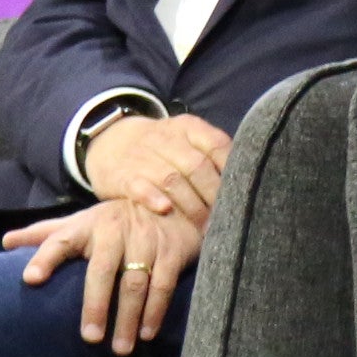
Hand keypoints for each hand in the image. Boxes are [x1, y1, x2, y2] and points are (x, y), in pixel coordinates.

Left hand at [3, 198, 210, 353]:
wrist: (168, 203)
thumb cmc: (114, 221)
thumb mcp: (80, 222)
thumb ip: (45, 234)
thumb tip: (5, 242)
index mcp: (86, 226)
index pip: (59, 241)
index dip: (44, 258)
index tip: (30, 279)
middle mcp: (114, 231)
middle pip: (101, 271)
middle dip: (96, 306)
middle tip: (90, 338)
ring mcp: (145, 240)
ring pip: (134, 283)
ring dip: (128, 318)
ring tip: (120, 348)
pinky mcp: (171, 250)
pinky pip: (162, 284)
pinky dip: (155, 311)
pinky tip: (146, 333)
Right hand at [82, 110, 232, 222]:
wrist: (109, 140)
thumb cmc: (160, 149)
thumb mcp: (185, 140)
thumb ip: (212, 156)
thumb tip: (247, 182)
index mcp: (188, 128)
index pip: (217, 144)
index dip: (231, 171)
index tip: (242, 193)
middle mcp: (166, 138)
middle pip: (197, 166)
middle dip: (213, 196)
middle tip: (225, 221)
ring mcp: (142, 156)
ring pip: (172, 179)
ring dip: (191, 206)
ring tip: (204, 228)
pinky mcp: (122, 175)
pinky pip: (139, 185)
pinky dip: (153, 197)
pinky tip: (165, 210)